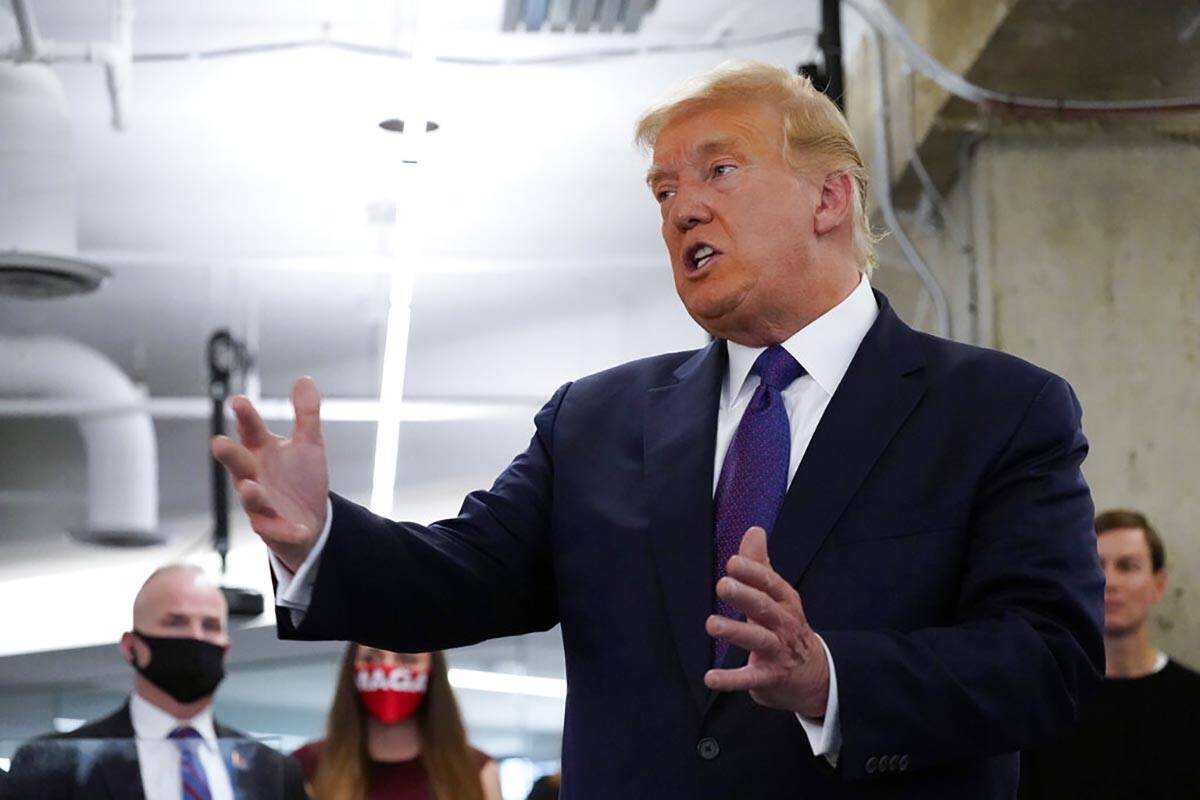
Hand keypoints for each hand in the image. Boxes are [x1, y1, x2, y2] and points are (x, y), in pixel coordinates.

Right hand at [210, 377, 329, 571]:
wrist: (311, 522)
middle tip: (218, 443)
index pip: (250, 430)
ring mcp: (260, 504)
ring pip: (250, 498)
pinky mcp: (272, 529)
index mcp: (262, 451)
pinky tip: (301, 528)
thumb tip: (304, 378)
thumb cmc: (301, 480)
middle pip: (238, 464)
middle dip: (230, 454)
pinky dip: (286, 530)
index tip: (238, 401)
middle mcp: (255, 476)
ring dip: (249, 493)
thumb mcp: (309, 444)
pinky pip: (276, 530)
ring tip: (250, 487)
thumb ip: (306, 414)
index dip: (245, 417)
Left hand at [704, 527, 829, 717]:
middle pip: (765, 608)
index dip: (753, 573)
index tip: (733, 562)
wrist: (814, 675)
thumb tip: (754, 530)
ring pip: (758, 640)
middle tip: (723, 585)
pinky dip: (730, 679)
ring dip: (736, 632)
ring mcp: (778, 651)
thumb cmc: (787, 627)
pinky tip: (710, 678)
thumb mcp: (778, 596)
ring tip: (712, 625)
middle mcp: (784, 624)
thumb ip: (760, 565)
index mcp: (785, 601)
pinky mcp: (770, 677)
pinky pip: (749, 678)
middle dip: (745, 596)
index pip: (770, 583)